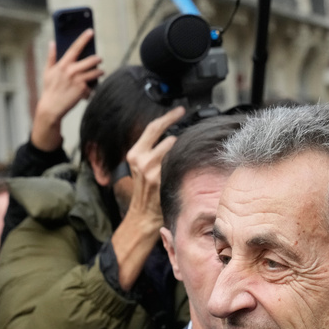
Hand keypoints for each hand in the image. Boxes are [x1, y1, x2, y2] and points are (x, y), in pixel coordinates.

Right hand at [31, 30, 104, 150]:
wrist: (51, 108)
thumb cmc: (49, 89)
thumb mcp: (47, 72)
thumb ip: (51, 57)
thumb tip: (52, 43)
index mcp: (63, 64)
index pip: (75, 47)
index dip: (84, 38)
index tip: (91, 31)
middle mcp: (72, 71)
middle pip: (91, 60)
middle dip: (97, 59)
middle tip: (99, 59)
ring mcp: (78, 80)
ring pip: (96, 72)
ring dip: (100, 72)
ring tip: (100, 72)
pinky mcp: (83, 90)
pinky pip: (92, 86)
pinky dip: (92, 87)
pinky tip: (89, 90)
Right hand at [121, 106, 186, 226]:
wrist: (142, 217)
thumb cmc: (146, 193)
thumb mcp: (142, 169)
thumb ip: (151, 153)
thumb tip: (171, 137)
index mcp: (135, 154)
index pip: (153, 128)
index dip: (168, 117)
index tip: (180, 110)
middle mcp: (141, 159)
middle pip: (165, 135)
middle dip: (179, 128)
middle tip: (192, 122)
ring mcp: (152, 170)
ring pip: (174, 148)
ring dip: (184, 147)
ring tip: (194, 146)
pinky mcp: (161, 179)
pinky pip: (177, 163)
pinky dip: (186, 159)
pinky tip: (193, 160)